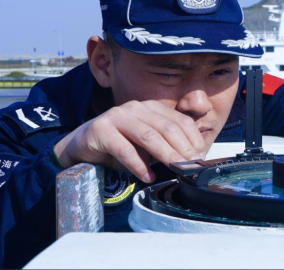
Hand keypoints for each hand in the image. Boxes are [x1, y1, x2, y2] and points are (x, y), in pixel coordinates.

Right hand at [54, 100, 205, 182]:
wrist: (83, 146)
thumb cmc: (119, 145)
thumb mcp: (146, 144)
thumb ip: (165, 146)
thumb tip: (191, 160)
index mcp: (151, 108)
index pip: (180, 121)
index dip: (193, 139)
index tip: (200, 158)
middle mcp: (136, 108)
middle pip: (167, 128)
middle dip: (182, 149)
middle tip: (192, 166)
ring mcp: (118, 116)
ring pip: (148, 136)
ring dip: (165, 154)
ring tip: (176, 169)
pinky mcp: (101, 129)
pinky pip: (124, 149)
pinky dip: (138, 165)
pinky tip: (147, 176)